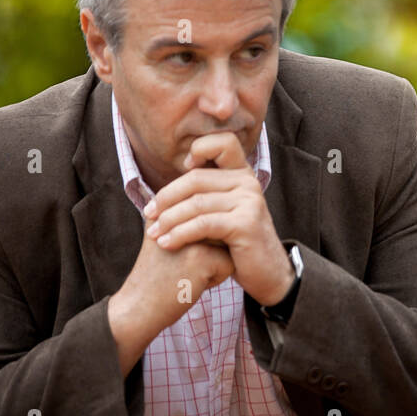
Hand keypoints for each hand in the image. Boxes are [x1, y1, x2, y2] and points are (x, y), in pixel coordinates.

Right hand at [107, 221, 233, 375]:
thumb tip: (225, 212)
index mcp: (170, 207)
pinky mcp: (202, 255)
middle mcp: (181, 215)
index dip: (202, 240)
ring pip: (228, 245)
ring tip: (185, 273)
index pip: (210, 216)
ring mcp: (191, 235)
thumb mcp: (165, 236)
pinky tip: (191, 284)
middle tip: (181, 267)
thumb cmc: (156, 276)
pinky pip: (229, 265)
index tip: (176, 255)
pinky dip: (216, 279)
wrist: (137, 307)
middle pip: (221, 228)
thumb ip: (188, 219)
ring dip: (214, 263)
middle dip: (211, 251)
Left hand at [142, 131, 295, 308]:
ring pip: (196, 203)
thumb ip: (204, 196)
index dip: (201, 149)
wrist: (267, 273)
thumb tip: (163, 192)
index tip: (184, 170)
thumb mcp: (223, 213)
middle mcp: (249, 182)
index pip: (223, 143)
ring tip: (154, 234)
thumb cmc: (237, 244)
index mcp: (243, 174)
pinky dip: (180, 234)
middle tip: (149, 215)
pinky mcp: (246, 223)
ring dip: (168, 220)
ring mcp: (250, 201)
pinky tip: (166, 244)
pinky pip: (203, 224)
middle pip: (196, 179)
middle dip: (166, 197)